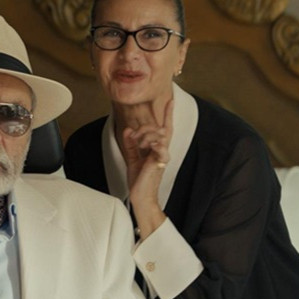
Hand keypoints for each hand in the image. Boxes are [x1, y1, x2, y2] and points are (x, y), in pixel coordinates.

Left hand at [122, 98, 172, 215]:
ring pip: (159, 135)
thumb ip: (130, 144)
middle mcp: (162, 151)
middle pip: (159, 128)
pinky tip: (147, 145)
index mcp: (157, 149)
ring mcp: (162, 156)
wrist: (141, 196)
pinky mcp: (159, 163)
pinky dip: (153, 144)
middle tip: (133, 135)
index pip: (165, 128)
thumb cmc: (139, 180)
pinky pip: (161, 148)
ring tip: (136, 143)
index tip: (171, 101)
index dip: (168, 114)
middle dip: (145, 127)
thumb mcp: (132, 158)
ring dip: (145, 135)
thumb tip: (128, 130)